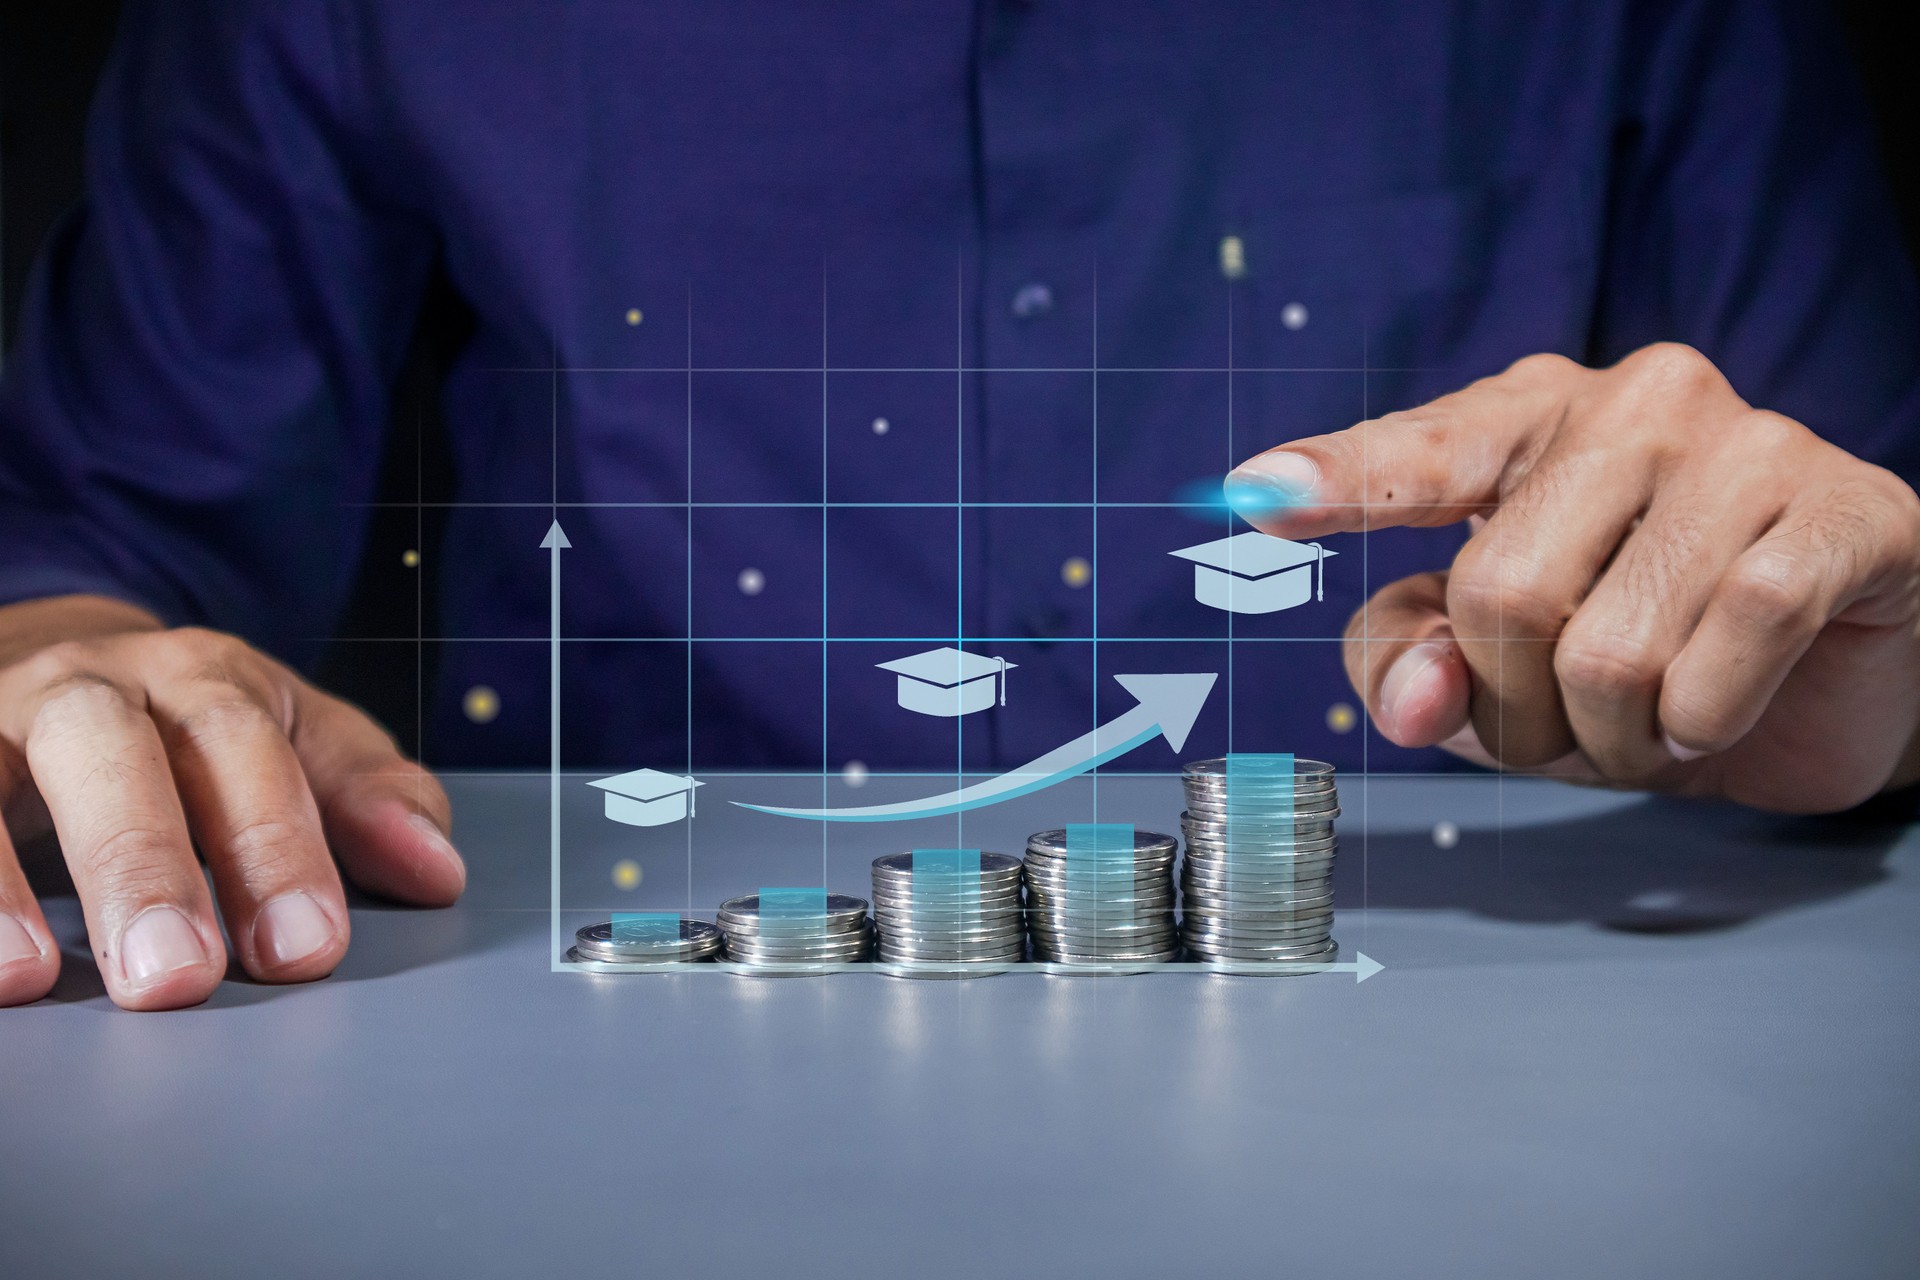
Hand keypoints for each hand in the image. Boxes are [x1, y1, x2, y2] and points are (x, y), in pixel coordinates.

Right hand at [0, 596, 463, 1009]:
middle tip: (174, 978)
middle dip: (144, 863)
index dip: (276, 848)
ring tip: (25, 980)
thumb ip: (364, 797)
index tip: (306, 949)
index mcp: (201, 676)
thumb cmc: (190, 727)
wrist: (50, 654)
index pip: (245, 750)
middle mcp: (88, 682)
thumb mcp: (291, 740)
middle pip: (111, 748)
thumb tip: (436, 870)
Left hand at [1226, 343, 1919, 813]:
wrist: (1837, 672)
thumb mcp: (1501, 665)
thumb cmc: (1645, 645)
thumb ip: (1416, 661)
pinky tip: (1720, 707)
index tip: (1251, 495)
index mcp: (1528, 420)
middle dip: (1520, 711)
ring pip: (1610, 642)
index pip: (1421, 451)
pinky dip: (1708, 714)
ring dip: (1615, 736)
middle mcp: (1632, 404)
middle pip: (1500, 595)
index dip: (1338, 479)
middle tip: (1568, 725)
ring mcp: (1747, 444)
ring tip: (1650, 719)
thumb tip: (1408, 700)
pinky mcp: (1846, 507)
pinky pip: (1738, 633)